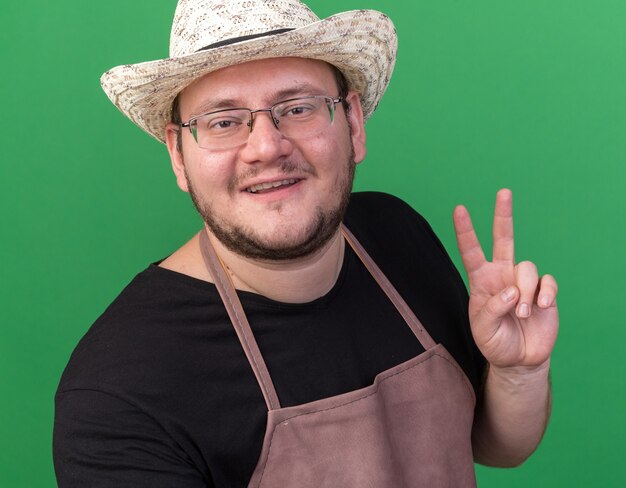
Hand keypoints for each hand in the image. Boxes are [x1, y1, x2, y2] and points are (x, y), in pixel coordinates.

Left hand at [453, 189, 558, 369]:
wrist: (519, 359)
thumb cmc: (495, 341)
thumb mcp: (483, 329)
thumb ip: (493, 308)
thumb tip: (512, 290)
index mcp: (481, 280)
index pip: (471, 252)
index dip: (465, 231)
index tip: (459, 209)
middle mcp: (502, 275)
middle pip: (503, 239)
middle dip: (503, 215)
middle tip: (504, 192)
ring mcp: (524, 281)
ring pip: (527, 267)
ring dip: (525, 292)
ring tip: (522, 314)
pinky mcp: (545, 291)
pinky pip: (547, 282)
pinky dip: (545, 294)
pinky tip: (540, 308)